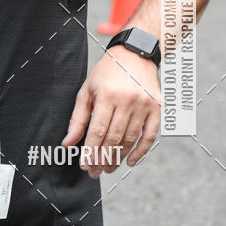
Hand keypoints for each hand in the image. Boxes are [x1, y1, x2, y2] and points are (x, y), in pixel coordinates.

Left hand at [62, 47, 160, 178]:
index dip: (90, 151)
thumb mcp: (87, 91)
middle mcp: (127, 100)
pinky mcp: (157, 107)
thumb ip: (78, 118)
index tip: (85, 165)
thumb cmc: (107, 73)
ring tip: (108, 167)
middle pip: (114, 137)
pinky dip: (140, 151)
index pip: (97, 131)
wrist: (134, 55)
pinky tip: (129, 162)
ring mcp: (144, 104)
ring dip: (118, 157)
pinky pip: (150, 135)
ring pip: (130, 139)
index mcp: (107, 94)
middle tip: (95, 171)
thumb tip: (68, 143)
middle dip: (103, 158)